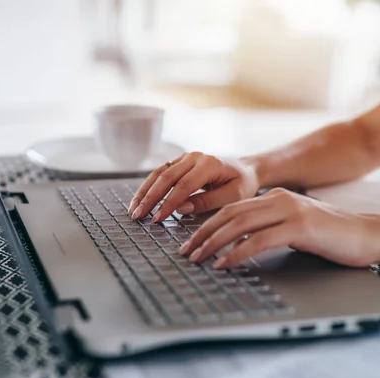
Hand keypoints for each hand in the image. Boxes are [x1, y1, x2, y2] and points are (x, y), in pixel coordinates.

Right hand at [129, 152, 259, 222]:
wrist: (246, 168)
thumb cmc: (242, 184)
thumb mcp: (233, 196)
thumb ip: (208, 202)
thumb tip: (180, 208)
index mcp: (209, 164)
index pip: (183, 185)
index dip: (168, 202)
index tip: (157, 219)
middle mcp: (194, 157)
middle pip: (166, 177)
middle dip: (150, 198)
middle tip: (138, 216)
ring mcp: (185, 157)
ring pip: (158, 173)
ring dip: (144, 192)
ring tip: (133, 210)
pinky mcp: (179, 162)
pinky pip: (160, 173)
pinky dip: (148, 187)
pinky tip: (140, 200)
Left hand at [179, 188, 379, 268]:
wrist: (369, 236)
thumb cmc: (330, 237)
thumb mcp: (293, 228)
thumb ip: (268, 230)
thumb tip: (237, 246)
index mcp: (274, 198)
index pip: (231, 209)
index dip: (207, 225)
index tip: (190, 241)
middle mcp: (278, 200)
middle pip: (229, 215)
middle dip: (202, 234)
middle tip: (185, 251)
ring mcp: (290, 211)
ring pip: (239, 225)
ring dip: (213, 243)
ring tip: (197, 258)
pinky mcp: (300, 227)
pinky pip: (259, 241)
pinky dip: (237, 253)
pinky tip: (224, 264)